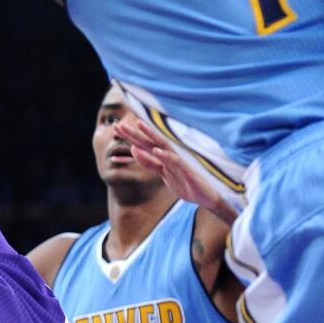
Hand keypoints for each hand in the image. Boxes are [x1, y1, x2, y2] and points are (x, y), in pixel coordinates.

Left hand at [114, 119, 239, 222]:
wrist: (206, 198)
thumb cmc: (186, 184)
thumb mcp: (164, 175)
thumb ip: (151, 164)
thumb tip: (135, 151)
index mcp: (163, 158)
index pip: (144, 145)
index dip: (131, 136)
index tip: (116, 128)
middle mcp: (169, 156)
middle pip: (149, 142)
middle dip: (134, 133)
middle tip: (119, 124)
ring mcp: (178, 162)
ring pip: (162, 146)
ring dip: (150, 136)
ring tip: (139, 126)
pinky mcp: (187, 170)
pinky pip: (175, 162)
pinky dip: (165, 156)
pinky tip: (156, 151)